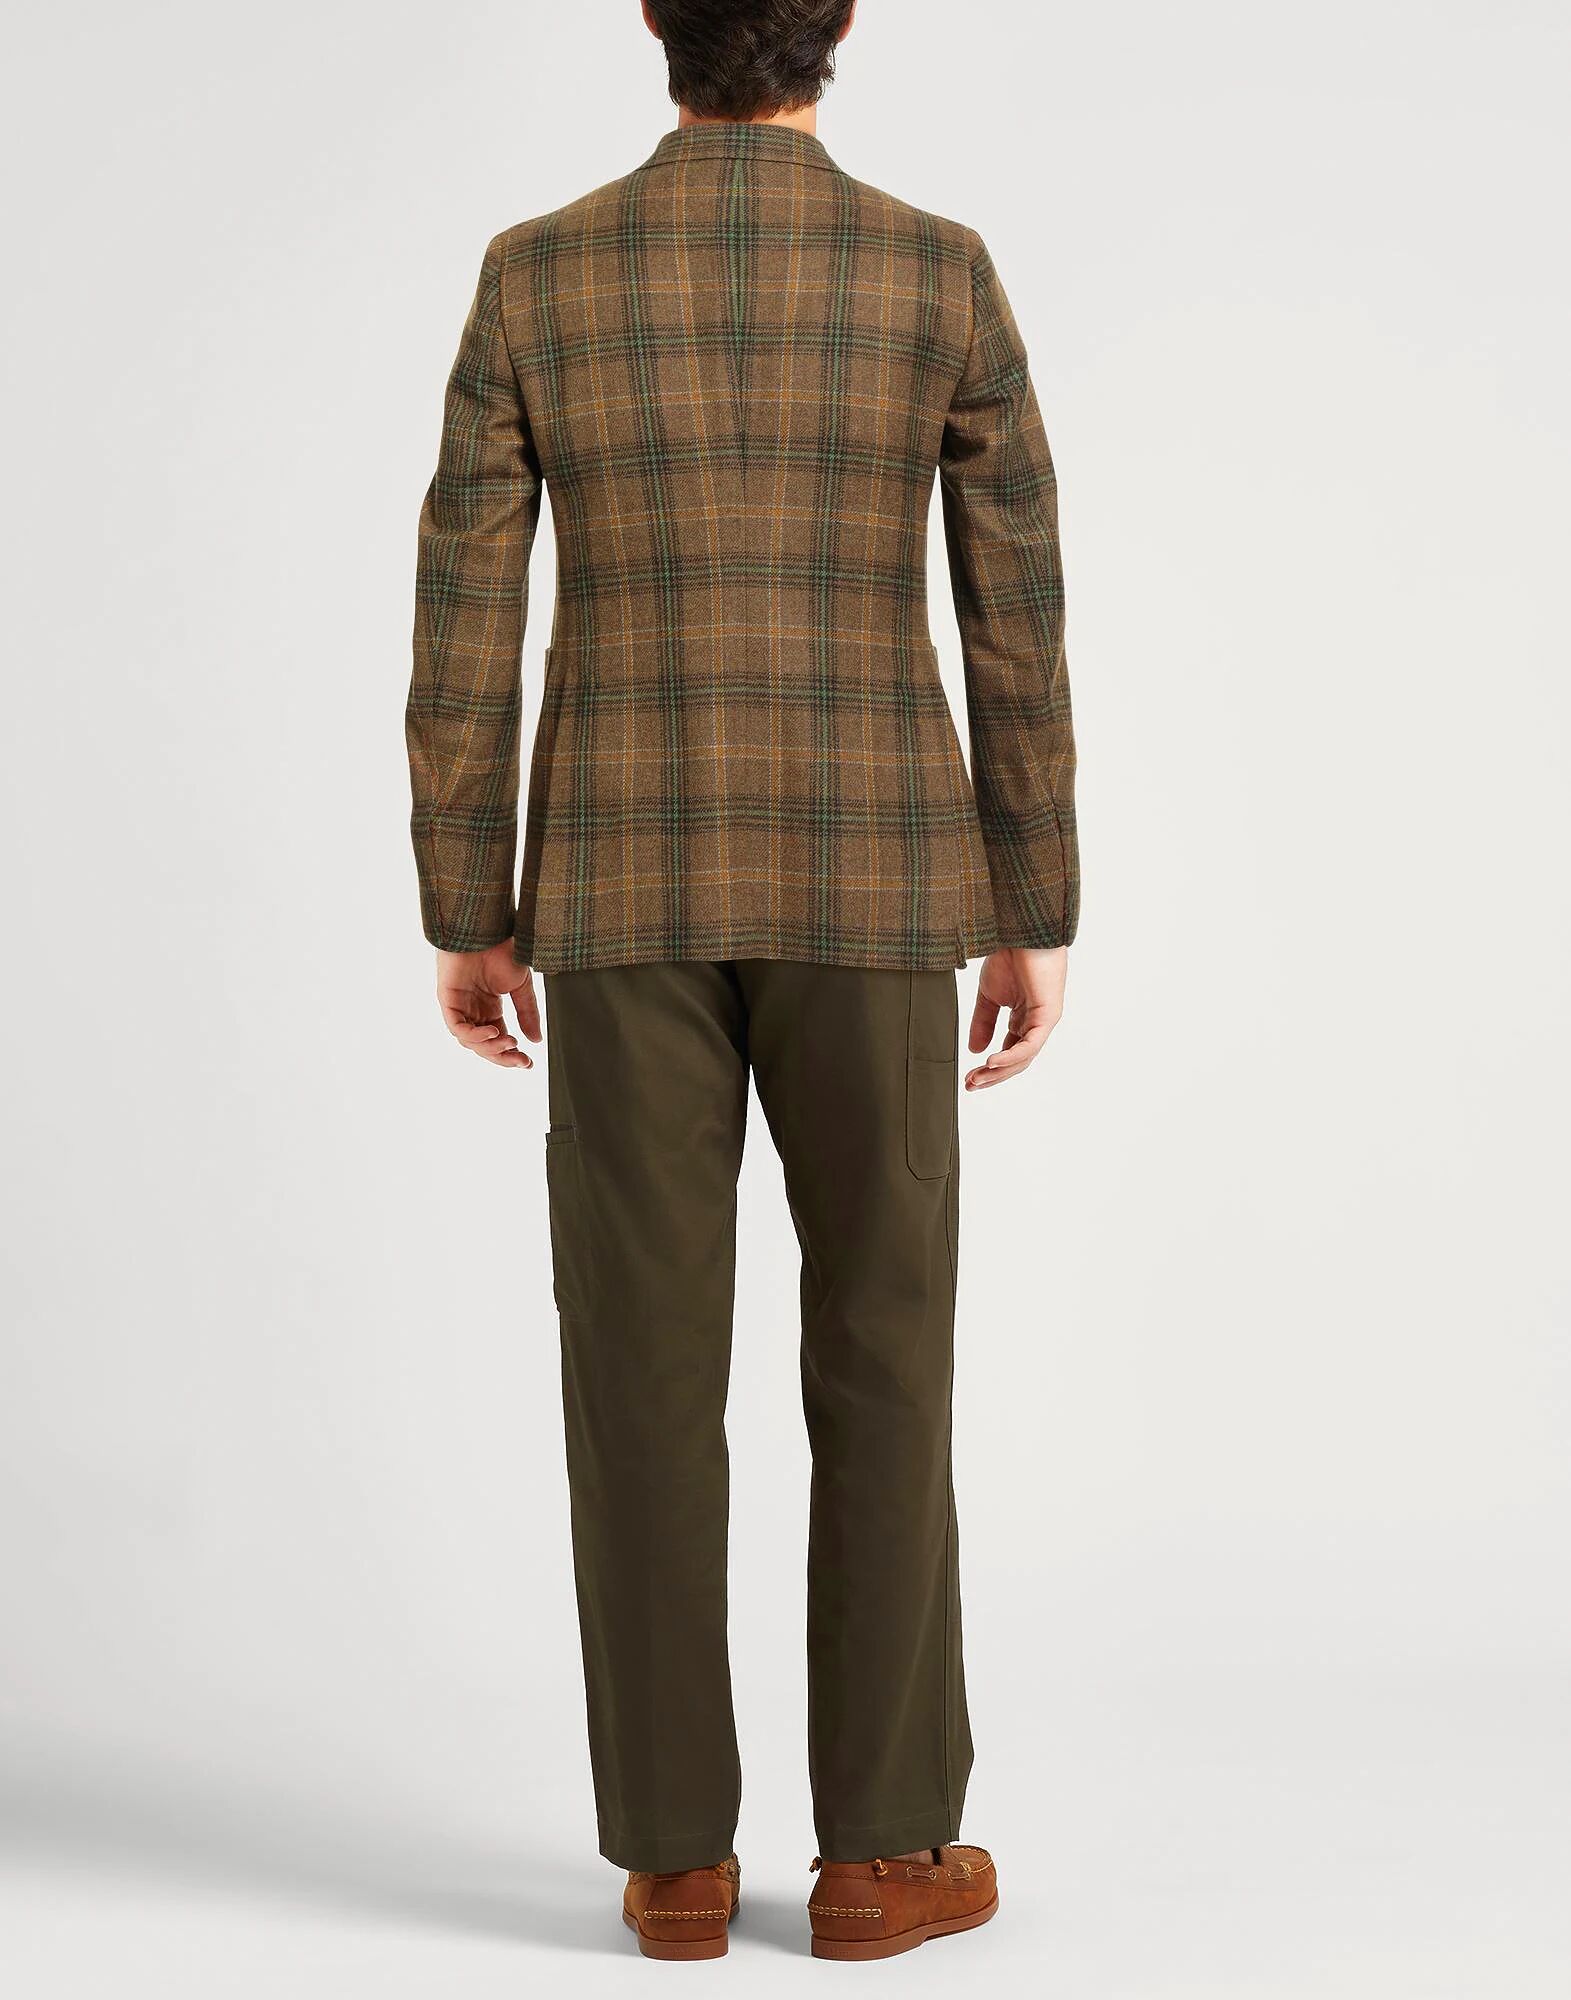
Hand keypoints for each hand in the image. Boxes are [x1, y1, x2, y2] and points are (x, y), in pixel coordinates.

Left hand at [435, 943, 542, 1069]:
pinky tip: (492, 1032)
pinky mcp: (447, 1000)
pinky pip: (457, 1027)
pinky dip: (474, 1035)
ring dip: (490, 1047)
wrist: (487, 928)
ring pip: (470, 1041)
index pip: (499, 1039)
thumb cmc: (502, 949)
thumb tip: (536, 1040)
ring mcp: (460, 1006)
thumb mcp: (521, 986)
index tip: (528, 1062)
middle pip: (485, 1045)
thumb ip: (527, 1013)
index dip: (512, 1053)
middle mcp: (474, 1010)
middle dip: (503, 1056)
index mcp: (490, 1008)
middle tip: (520, 1060)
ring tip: (509, 1042)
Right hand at [965, 947, 1067, 1090]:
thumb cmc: (1010, 955)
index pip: (1008, 1052)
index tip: (968, 1078)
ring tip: (978, 1078)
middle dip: (992, 1076)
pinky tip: (991, 1061)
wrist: (1020, 931)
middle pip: (1016, 1061)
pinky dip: (1010, 1056)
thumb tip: (974, 1049)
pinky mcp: (1048, 1015)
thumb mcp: (988, 995)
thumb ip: (983, 1023)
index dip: (989, 1068)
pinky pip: (1030, 1045)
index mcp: (1023, 1018)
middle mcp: (1035, 1023)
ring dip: (999, 1071)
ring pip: (1023, 1057)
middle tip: (971, 1085)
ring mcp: (1044, 1020)